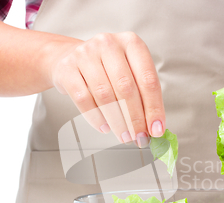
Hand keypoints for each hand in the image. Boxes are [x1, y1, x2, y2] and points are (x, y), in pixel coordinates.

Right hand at [51, 32, 164, 146]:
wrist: (68, 57)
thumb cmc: (106, 67)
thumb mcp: (129, 71)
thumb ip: (143, 95)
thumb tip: (154, 126)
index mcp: (131, 43)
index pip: (148, 79)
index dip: (154, 107)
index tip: (156, 129)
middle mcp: (109, 44)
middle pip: (126, 88)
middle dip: (135, 118)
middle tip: (139, 137)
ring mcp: (85, 54)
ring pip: (105, 95)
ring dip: (118, 122)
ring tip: (124, 135)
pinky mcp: (66, 68)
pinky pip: (83, 99)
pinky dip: (96, 118)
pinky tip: (105, 127)